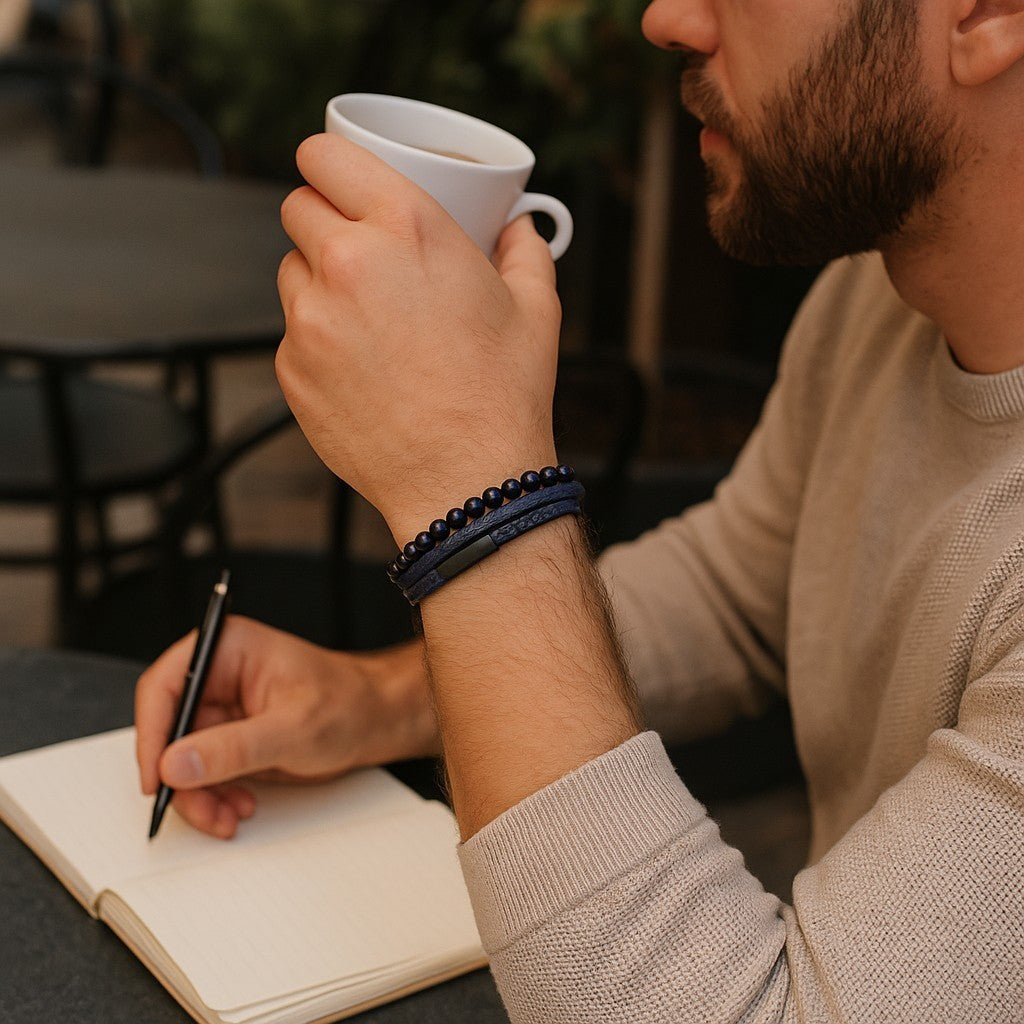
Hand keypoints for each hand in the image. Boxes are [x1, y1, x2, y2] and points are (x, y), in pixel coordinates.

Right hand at [135, 616, 435, 837]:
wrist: (377, 722)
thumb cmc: (349, 704)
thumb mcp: (293, 728)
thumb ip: (233, 748)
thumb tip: (176, 763)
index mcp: (228, 649)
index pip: (165, 685)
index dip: (151, 733)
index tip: (155, 777)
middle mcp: (219, 675)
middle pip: (168, 730)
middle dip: (180, 777)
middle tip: (201, 808)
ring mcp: (223, 709)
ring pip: (181, 759)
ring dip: (198, 794)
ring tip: (229, 814)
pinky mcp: (231, 738)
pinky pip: (203, 772)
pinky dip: (214, 795)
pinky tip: (239, 805)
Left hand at [275, 133, 561, 542]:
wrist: (466, 482)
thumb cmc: (502, 396)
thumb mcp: (534, 308)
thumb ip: (524, 249)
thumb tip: (518, 226)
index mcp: (407, 228)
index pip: (323, 156)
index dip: (328, 163)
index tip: (338, 178)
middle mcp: (348, 263)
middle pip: (297, 207)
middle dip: (325, 221)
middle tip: (362, 254)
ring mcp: (310, 319)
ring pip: (290, 272)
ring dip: (319, 282)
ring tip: (369, 320)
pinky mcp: (292, 369)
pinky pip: (292, 334)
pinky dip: (318, 341)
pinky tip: (363, 369)